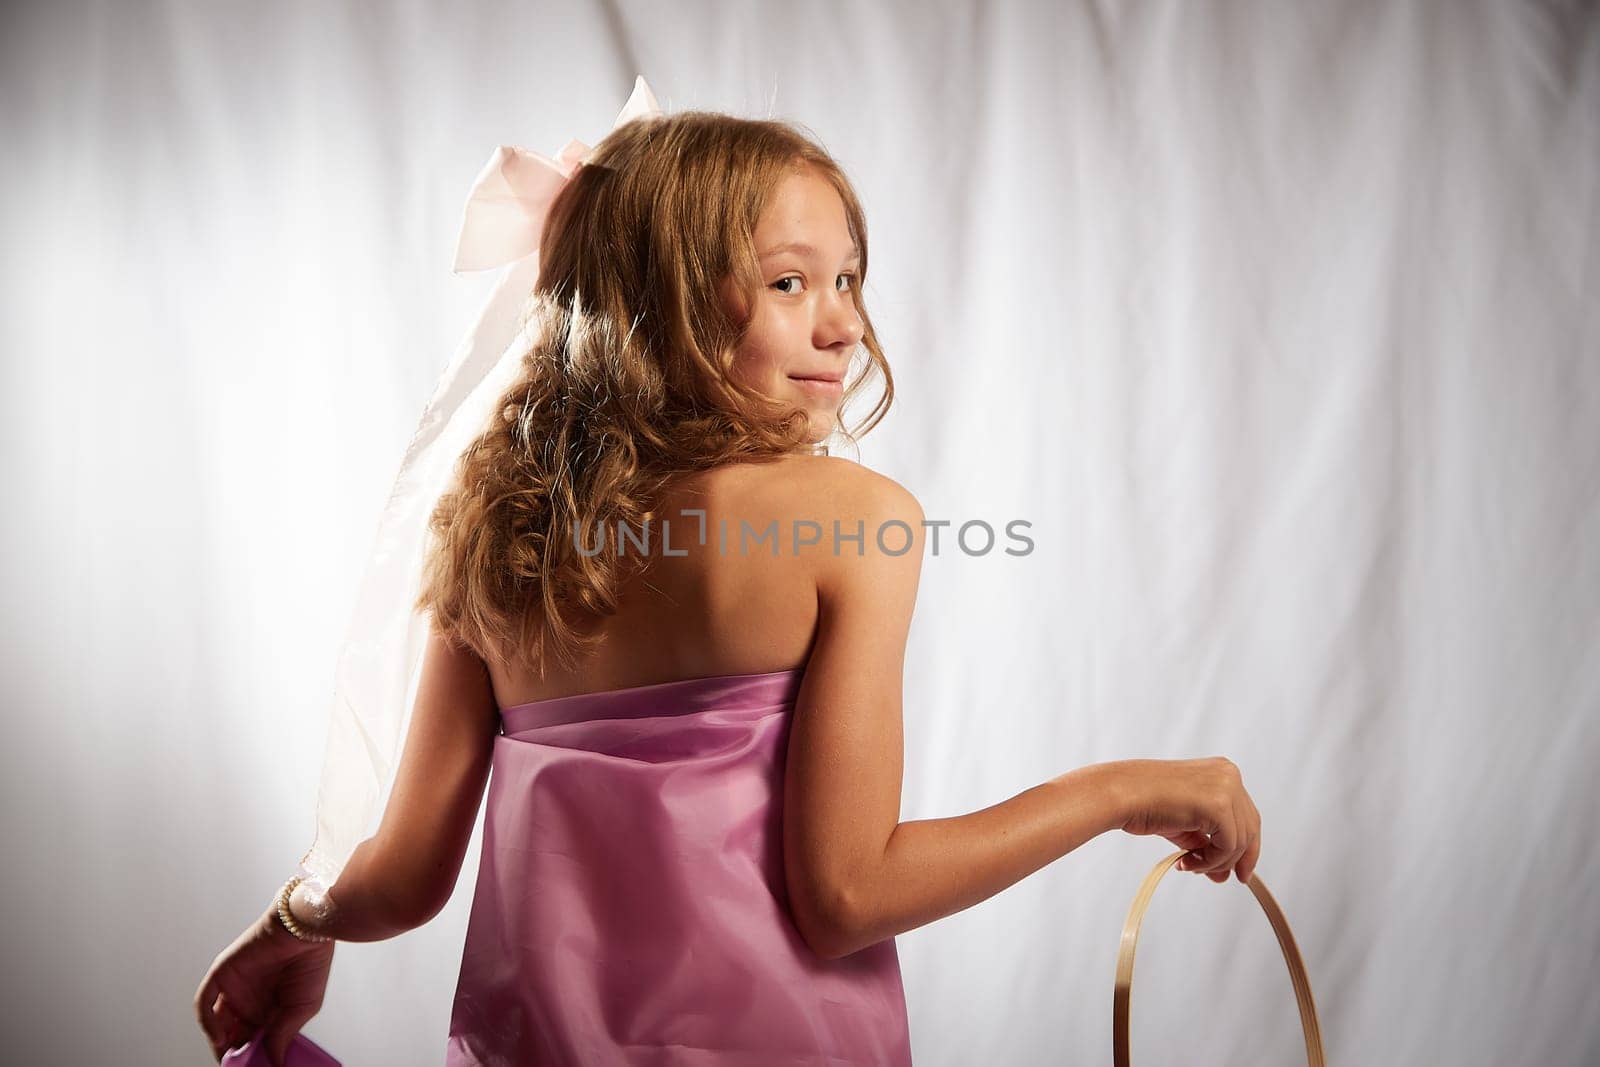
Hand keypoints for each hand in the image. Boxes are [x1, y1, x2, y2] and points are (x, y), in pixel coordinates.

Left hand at [194, 903, 334, 1064]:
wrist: (307, 928)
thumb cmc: (311, 962)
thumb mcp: (302, 1008)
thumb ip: (282, 1035)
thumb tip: (275, 1063)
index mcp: (268, 1009)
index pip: (252, 1040)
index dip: (251, 1057)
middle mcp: (248, 1000)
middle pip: (231, 1035)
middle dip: (234, 1054)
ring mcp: (234, 988)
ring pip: (216, 1022)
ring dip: (219, 1042)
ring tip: (232, 1058)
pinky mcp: (222, 974)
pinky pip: (205, 1002)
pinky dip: (208, 1021)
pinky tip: (219, 1036)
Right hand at [1114, 757, 1261, 884]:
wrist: (1122, 794)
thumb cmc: (1144, 802)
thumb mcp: (1186, 822)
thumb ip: (1208, 843)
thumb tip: (1224, 873)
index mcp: (1223, 772)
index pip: (1247, 815)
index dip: (1247, 847)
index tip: (1241, 870)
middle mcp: (1229, 776)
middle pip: (1250, 829)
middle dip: (1235, 859)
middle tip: (1218, 877)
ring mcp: (1227, 788)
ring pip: (1239, 841)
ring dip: (1215, 862)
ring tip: (1188, 865)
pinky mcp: (1219, 805)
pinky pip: (1227, 846)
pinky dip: (1210, 861)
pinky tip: (1187, 861)